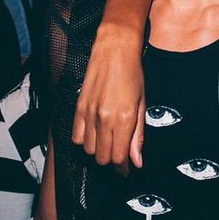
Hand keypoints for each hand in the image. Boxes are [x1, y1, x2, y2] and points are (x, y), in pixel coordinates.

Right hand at [72, 23, 144, 173]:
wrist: (115, 50)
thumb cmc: (133, 75)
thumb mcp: (142, 106)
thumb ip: (138, 136)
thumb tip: (137, 162)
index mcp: (124, 119)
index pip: (119, 157)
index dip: (123, 168)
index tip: (126, 169)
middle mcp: (105, 118)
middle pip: (102, 158)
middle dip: (111, 162)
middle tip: (119, 157)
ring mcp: (89, 113)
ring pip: (88, 150)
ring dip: (98, 151)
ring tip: (107, 143)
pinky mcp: (78, 107)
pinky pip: (76, 136)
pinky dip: (84, 141)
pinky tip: (94, 134)